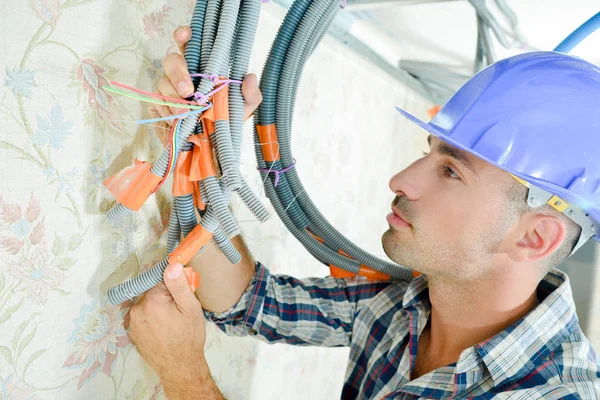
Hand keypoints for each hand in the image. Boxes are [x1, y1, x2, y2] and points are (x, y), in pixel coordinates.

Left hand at [128, 262, 207, 384]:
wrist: (180, 367)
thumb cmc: (188, 337)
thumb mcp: (190, 308)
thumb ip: (179, 285)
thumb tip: (172, 265)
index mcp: (151, 300)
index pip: (162, 279)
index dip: (174, 285)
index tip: (183, 293)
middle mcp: (137, 309)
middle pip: (153, 292)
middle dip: (166, 296)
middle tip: (180, 310)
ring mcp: (133, 322)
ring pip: (148, 304)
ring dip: (159, 308)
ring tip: (172, 322)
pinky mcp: (133, 333)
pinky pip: (144, 317)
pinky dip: (153, 319)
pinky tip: (164, 329)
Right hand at [150, 25, 261, 146]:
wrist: (210, 149)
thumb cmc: (225, 122)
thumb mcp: (242, 109)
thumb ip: (250, 95)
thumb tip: (250, 77)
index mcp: (201, 68)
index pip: (188, 45)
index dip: (183, 36)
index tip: (185, 35)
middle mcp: (182, 74)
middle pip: (170, 60)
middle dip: (178, 73)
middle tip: (188, 91)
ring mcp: (166, 89)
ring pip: (162, 84)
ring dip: (174, 100)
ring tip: (185, 115)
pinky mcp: (156, 105)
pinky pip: (156, 103)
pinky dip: (167, 113)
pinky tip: (177, 122)